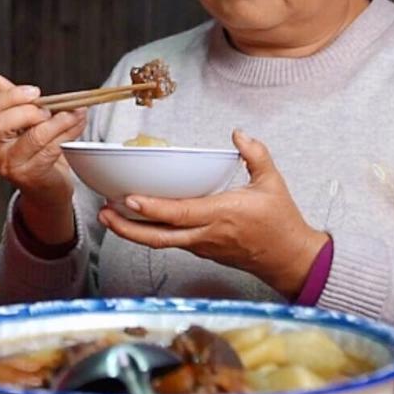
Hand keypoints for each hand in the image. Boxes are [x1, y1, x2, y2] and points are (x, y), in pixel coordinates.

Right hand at [0, 75, 85, 244]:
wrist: (46, 190)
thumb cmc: (34, 155)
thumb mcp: (21, 126)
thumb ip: (12, 103)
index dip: (13, 96)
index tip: (35, 91)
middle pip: (2, 123)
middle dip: (29, 110)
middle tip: (48, 109)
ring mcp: (11, 166)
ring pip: (34, 136)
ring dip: (60, 120)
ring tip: (75, 112)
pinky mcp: (32, 175)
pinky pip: (52, 149)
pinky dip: (68, 132)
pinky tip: (77, 123)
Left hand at [97, 130, 328, 296]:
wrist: (291, 260)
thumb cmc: (282, 223)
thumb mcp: (273, 182)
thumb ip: (255, 155)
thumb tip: (239, 134)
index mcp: (222, 215)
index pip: (180, 214)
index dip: (152, 208)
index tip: (129, 198)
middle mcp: (207, 233)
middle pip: (159, 237)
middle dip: (127, 228)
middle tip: (103, 213)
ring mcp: (202, 246)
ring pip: (161, 242)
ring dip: (133, 231)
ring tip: (109, 215)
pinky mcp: (202, 251)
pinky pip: (171, 242)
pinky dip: (151, 232)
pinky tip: (137, 219)